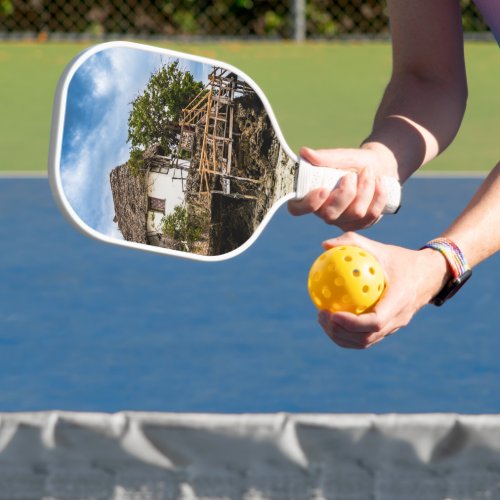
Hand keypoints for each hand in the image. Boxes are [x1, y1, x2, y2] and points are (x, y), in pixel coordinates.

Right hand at [288, 146, 397, 230]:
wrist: (379, 166)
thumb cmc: (353, 161)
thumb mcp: (341, 156)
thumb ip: (324, 157)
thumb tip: (304, 152)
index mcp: (311, 196)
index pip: (297, 209)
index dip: (308, 204)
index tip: (323, 189)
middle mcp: (324, 212)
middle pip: (330, 215)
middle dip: (346, 193)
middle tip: (351, 175)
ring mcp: (343, 221)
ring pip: (355, 213)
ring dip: (365, 189)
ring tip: (368, 172)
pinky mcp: (361, 224)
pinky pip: (371, 215)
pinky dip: (378, 195)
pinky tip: (379, 181)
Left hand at [317, 232, 450, 348]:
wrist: (429, 275)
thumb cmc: (401, 259)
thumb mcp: (380, 248)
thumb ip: (353, 243)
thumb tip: (324, 245)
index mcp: (399, 301)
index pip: (375, 321)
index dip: (352, 323)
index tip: (332, 313)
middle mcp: (398, 319)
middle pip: (366, 338)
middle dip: (340, 332)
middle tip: (321, 314)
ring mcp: (394, 327)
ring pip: (365, 342)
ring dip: (341, 336)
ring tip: (322, 319)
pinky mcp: (389, 329)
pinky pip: (366, 337)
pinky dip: (347, 333)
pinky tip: (331, 318)